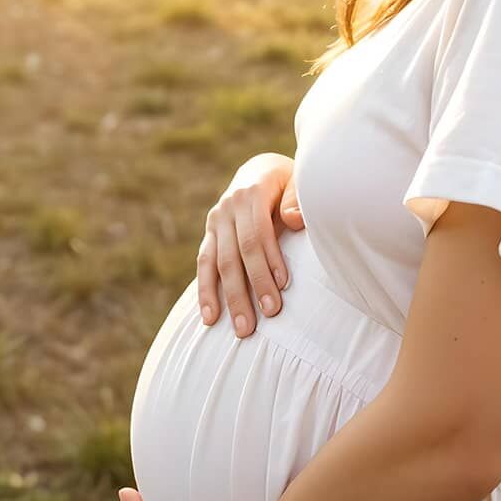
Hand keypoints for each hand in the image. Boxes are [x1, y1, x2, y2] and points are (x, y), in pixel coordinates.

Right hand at [198, 152, 304, 338]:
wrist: (261, 170)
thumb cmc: (288, 182)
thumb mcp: (297, 181)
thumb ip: (296, 199)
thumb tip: (294, 220)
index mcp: (251, 192)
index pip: (257, 233)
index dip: (269, 260)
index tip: (283, 287)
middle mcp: (229, 206)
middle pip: (237, 253)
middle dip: (250, 287)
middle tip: (267, 317)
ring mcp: (216, 220)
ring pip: (218, 263)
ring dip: (228, 298)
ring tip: (242, 329)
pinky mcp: (210, 233)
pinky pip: (203, 264)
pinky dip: (206, 291)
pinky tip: (210, 317)